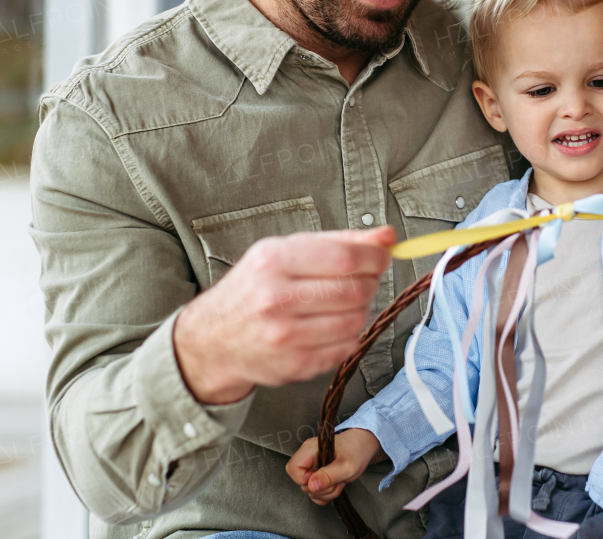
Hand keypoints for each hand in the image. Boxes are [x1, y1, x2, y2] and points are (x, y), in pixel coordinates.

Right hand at [174, 227, 393, 404]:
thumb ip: (340, 241)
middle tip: (364, 278)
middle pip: (354, 290)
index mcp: (274, 260)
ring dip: (361, 309)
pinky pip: (346, 347)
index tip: (383, 256)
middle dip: (370, 282)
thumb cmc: (255, 288)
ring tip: (342, 302)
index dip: (375, 257)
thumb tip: (388, 237)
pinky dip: (348, 334)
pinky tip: (330, 325)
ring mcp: (284, 336)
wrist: (214, 338)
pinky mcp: (294, 365)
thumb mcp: (287, 251)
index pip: (345, 257)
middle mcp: (276, 298)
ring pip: (355, 320)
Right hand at [286, 429, 384, 504]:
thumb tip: (311, 486)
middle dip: (322, 489)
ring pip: (310, 490)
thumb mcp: (346, 466)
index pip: (293, 468)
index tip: (323, 479)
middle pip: (302, 483)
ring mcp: (311, 467)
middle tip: (337, 480)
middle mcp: (307, 457)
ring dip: (326, 492)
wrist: (363, 447)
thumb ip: (329, 476)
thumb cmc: (356, 451)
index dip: (305, 480)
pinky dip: (326, 494)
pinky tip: (336, 484)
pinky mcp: (316, 475)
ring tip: (339, 480)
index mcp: (310, 450)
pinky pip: (315, 492)